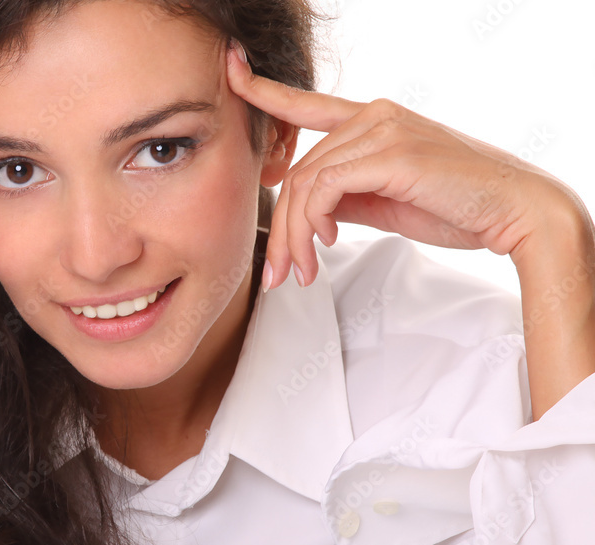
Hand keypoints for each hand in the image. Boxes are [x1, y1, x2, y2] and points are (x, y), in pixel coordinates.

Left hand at [225, 41, 584, 290]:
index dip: (263, 90)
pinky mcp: (391, 153)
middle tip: (279, 271)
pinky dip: (314, 222)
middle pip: (298, 170)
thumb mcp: (386, 200)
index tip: (231, 72)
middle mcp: (373, 115)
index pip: (305, 104)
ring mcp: (382, 130)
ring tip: (300, 271)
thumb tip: (314, 213)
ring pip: (305, 183)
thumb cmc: (455, 207)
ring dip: (294, 237)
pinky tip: (326, 243)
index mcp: (372, 120)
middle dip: (281, 227)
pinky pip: (325, 188)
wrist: (513, 212)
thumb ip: (348, 196)